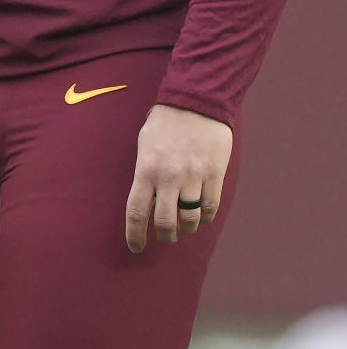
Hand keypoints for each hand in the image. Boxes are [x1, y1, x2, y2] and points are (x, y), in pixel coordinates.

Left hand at [125, 104, 232, 253]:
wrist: (196, 101)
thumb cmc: (166, 122)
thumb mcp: (145, 143)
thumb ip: (145, 172)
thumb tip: (147, 200)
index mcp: (146, 169)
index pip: (136, 211)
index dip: (135, 235)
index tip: (136, 247)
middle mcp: (169, 177)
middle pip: (166, 223)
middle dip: (166, 236)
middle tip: (167, 237)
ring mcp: (194, 177)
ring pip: (191, 219)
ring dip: (187, 228)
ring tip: (185, 225)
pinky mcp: (214, 174)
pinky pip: (211, 207)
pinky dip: (206, 217)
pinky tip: (202, 214)